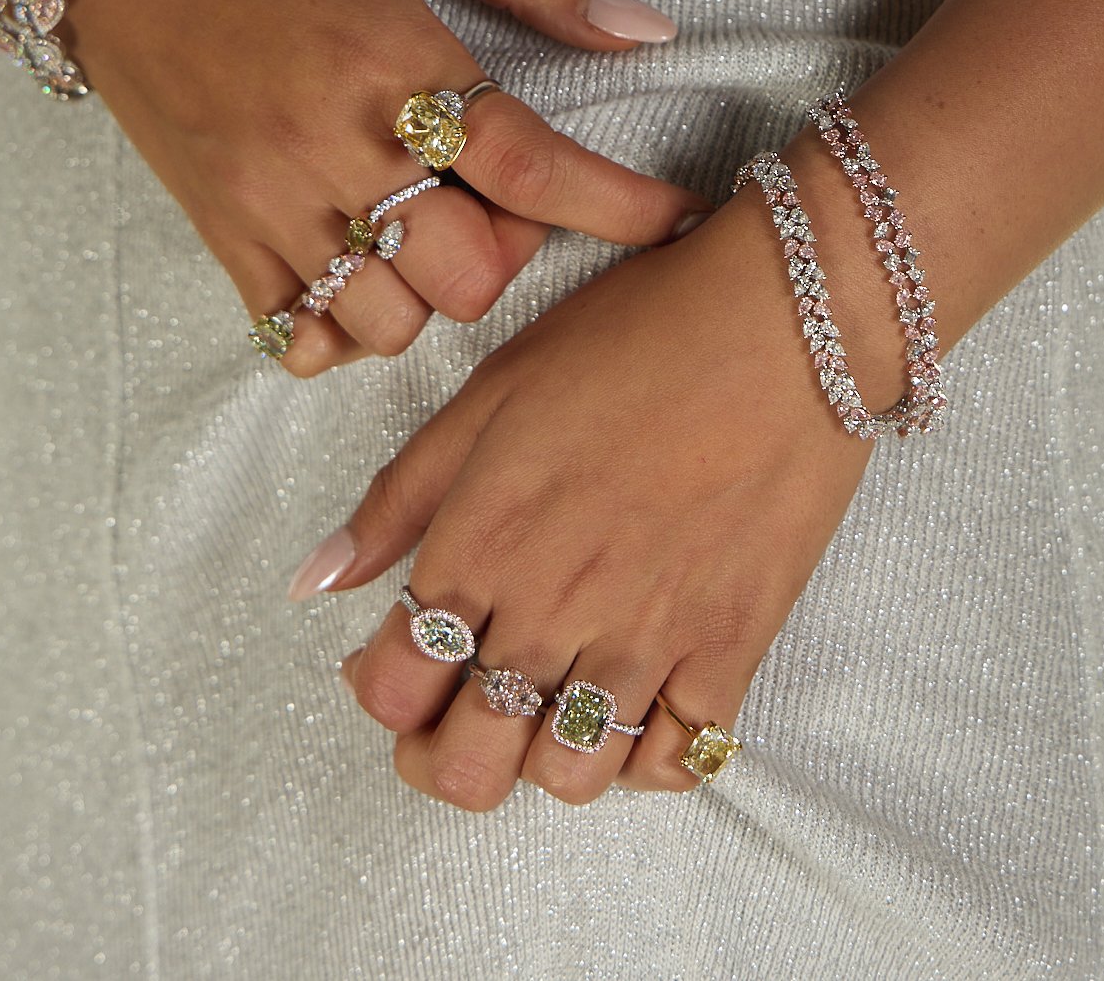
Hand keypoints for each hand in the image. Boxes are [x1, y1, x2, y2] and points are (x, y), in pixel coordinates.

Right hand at [61, 0, 710, 372]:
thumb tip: (643, 29)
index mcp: (388, 60)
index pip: (531, 165)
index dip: (622, 206)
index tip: (682, 223)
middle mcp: (330, 149)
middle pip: (471, 274)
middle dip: (513, 248)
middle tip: (495, 190)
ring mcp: (270, 207)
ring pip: (395, 323)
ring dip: (434, 289)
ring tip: (422, 222)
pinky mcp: (223, 239)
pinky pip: (306, 339)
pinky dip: (351, 325)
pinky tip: (360, 265)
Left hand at [290, 185, 881, 805]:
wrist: (786, 324)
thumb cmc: (637, 336)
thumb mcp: (493, 390)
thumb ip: (401, 497)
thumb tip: (317, 580)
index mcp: (480, 548)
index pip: (392, 692)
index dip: (382, 691)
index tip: (400, 660)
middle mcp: (552, 615)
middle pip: (466, 768)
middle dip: (443, 755)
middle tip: (460, 713)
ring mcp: (646, 644)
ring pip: (568, 778)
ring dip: (545, 758)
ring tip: (553, 703)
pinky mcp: (730, 651)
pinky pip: (677, 763)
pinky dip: (647, 758)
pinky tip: (638, 705)